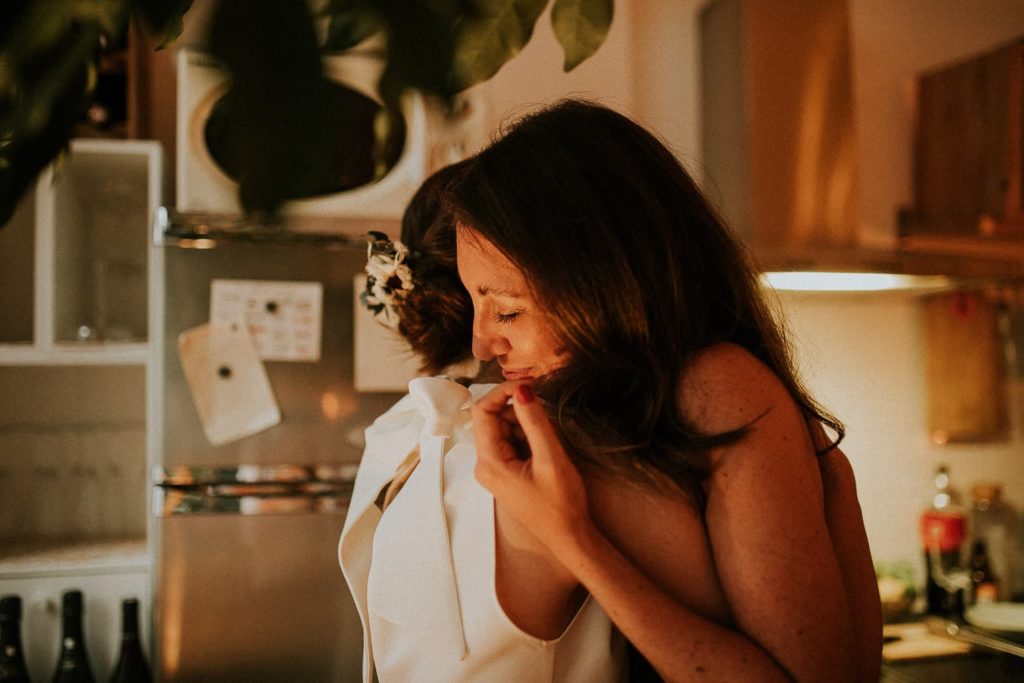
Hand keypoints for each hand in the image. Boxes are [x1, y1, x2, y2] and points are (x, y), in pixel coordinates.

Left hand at [472, 381, 593, 560]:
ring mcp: (494, 469)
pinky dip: (529, 436)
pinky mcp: (506, 472)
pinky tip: (546, 450)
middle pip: (493, 418)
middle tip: (548, 419)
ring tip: (551, 441)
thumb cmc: (561, 503)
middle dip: (520, 411)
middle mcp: (485, 464)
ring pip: (504, 428)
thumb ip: (534, 421)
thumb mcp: (551, 458)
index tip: (531, 385)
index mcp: (489, 461)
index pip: (482, 410)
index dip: (503, 391)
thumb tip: (521, 388)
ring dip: (526, 424)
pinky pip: (512, 441)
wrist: (569, 537)